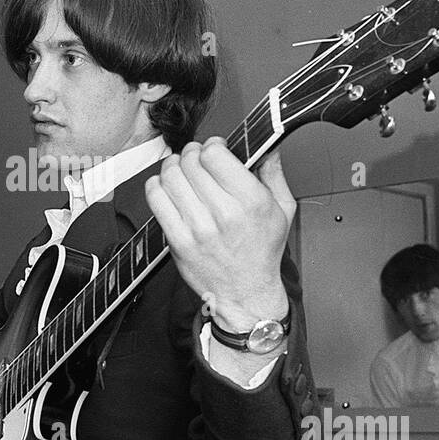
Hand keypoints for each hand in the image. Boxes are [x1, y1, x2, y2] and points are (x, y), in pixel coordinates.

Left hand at [146, 138, 293, 331]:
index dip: (213, 145)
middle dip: (192, 154)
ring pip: (171, 176)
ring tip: (181, 171)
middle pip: (191, 162)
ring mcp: (198, 228)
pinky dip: (156, 186)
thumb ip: (275, 174)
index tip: (215, 149)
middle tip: (196, 158)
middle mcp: (224, 213)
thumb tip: (268, 148)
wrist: (246, 294)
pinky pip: (156, 199)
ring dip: (173, 167)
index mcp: (251, 201)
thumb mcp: (282, 211)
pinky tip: (167, 188)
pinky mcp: (178, 240)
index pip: (216, 155)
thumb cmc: (262, 253)